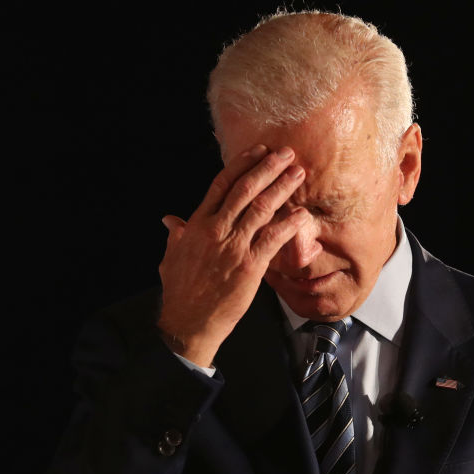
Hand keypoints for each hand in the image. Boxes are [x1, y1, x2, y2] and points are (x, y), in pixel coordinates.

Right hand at [156, 145, 307, 366]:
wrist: (188, 321)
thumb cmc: (180, 291)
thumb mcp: (172, 257)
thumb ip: (176, 235)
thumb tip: (171, 221)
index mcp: (197, 224)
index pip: (221, 184)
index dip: (242, 164)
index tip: (258, 151)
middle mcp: (216, 230)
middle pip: (245, 189)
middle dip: (268, 168)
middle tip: (286, 154)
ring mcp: (234, 246)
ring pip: (262, 208)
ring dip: (282, 188)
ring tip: (298, 174)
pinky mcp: (250, 266)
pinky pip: (274, 239)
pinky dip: (289, 224)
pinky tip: (302, 214)